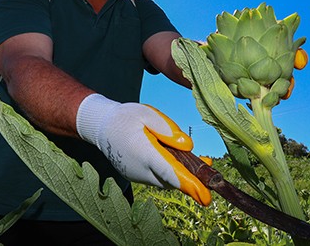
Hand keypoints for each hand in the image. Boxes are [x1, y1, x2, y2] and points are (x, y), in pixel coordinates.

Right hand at [76, 94, 211, 205]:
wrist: (101, 127)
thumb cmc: (125, 117)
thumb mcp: (147, 114)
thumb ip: (168, 129)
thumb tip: (188, 145)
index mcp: (144, 153)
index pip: (170, 172)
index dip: (189, 185)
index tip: (205, 196)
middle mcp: (140, 170)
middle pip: (171, 180)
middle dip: (191, 178)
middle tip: (208, 165)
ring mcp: (137, 176)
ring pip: (165, 181)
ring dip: (180, 175)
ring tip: (197, 161)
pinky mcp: (136, 177)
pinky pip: (157, 178)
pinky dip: (170, 173)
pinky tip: (177, 160)